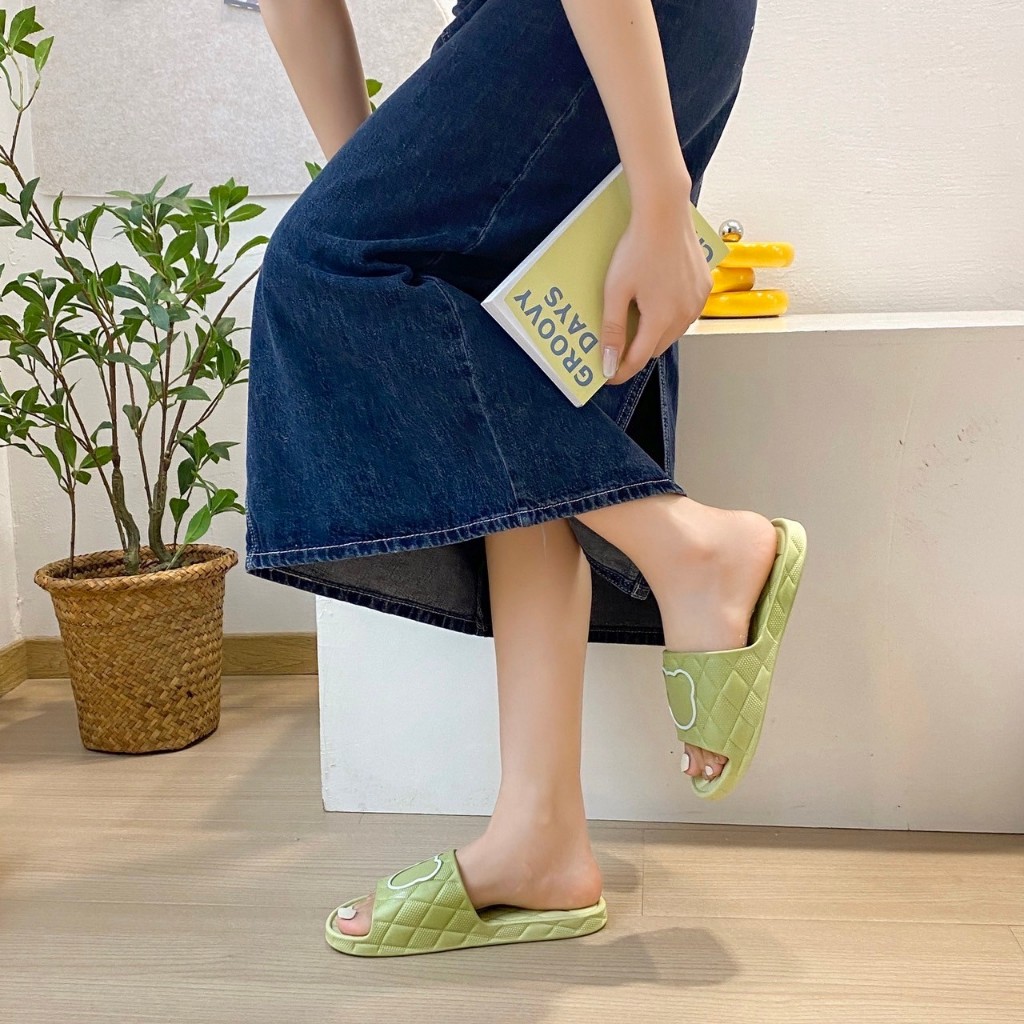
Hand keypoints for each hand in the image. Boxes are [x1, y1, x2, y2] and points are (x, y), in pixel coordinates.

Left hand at [600, 195, 711, 385]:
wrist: (665, 214)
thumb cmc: (638, 248)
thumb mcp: (615, 291)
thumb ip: (613, 330)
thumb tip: (609, 362)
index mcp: (661, 319)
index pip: (638, 359)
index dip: (621, 370)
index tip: (608, 375)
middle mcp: (685, 315)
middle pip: (656, 348)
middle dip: (637, 352)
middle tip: (617, 347)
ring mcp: (698, 302)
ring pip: (673, 332)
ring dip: (655, 334)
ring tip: (636, 322)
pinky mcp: (704, 288)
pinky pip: (685, 313)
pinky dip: (670, 316)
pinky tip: (657, 302)